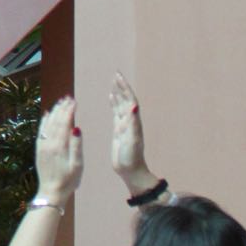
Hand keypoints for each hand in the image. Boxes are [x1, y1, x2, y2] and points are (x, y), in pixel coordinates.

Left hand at [34, 97, 82, 202]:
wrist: (51, 192)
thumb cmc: (69, 180)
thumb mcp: (77, 165)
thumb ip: (76, 146)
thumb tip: (76, 127)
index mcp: (60, 146)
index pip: (65, 123)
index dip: (69, 111)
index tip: (74, 101)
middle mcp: (49, 143)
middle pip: (55, 121)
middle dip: (62, 108)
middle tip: (68, 97)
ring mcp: (42, 146)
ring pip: (48, 124)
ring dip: (53, 112)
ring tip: (60, 102)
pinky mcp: (39, 149)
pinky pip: (40, 131)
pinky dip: (44, 121)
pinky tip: (46, 114)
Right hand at [109, 73, 157, 194]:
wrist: (131, 171)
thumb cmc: (132, 157)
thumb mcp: (133, 140)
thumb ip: (133, 123)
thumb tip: (134, 106)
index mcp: (133, 121)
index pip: (129, 99)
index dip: (124, 87)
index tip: (117, 76)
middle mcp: (130, 121)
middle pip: (126, 99)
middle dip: (121, 86)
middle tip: (115, 74)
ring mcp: (125, 125)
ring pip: (121, 104)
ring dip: (118, 93)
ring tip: (113, 82)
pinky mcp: (119, 130)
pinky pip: (116, 112)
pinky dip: (113, 103)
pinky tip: (110, 98)